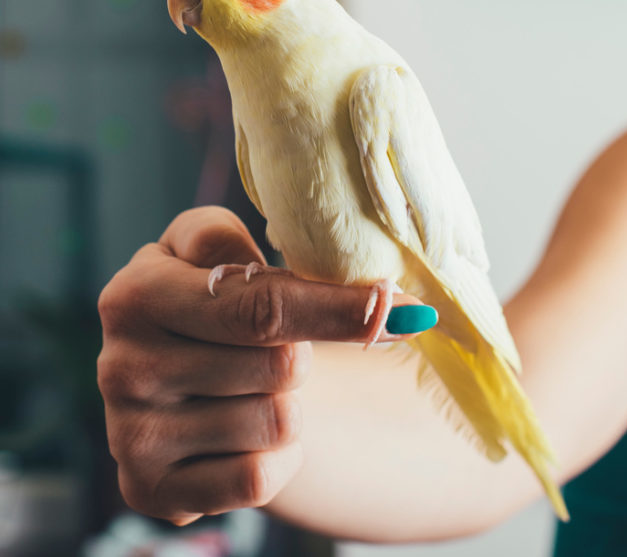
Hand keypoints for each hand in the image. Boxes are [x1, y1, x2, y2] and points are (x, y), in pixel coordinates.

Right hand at [97, 206, 419, 524]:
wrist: (166, 372)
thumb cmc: (202, 297)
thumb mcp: (209, 247)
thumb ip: (274, 246)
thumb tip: (377, 299)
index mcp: (135, 294)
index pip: (261, 305)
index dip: (338, 308)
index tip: (394, 307)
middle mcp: (121, 367)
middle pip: (280, 366)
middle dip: (300, 353)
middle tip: (276, 342)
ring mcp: (132, 437)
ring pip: (277, 422)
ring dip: (287, 403)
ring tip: (250, 385)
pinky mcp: (151, 490)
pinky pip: (259, 479)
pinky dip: (275, 455)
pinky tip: (245, 430)